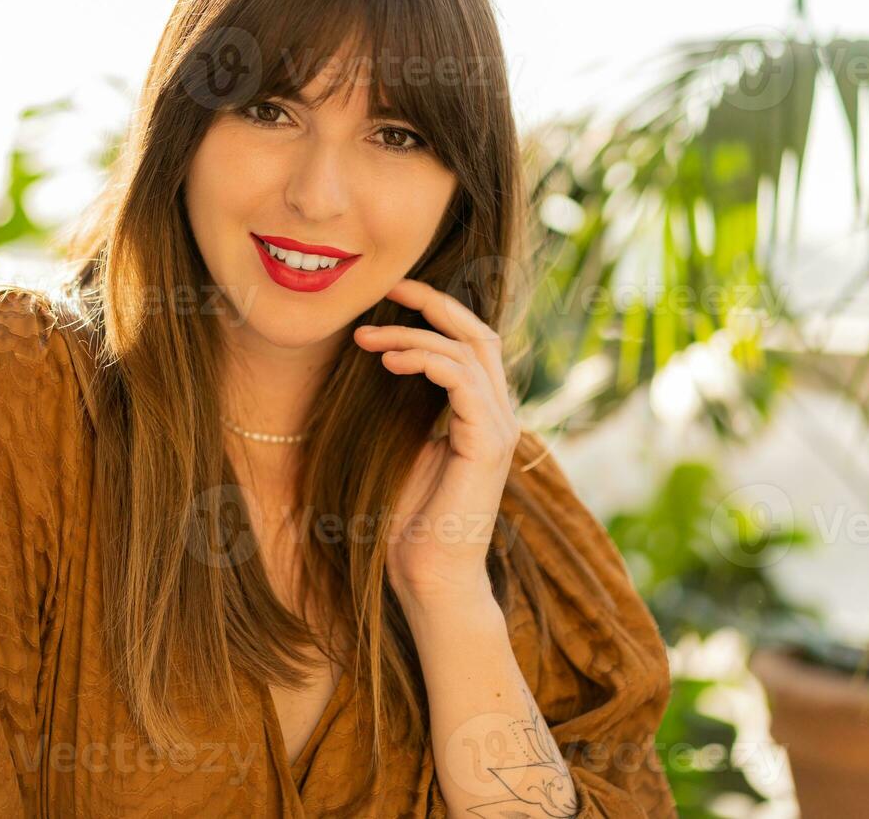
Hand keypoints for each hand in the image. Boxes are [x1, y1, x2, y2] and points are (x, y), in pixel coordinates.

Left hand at [353, 278, 520, 604]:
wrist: (427, 578)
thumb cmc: (406, 522)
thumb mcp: (400, 447)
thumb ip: (402, 407)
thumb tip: (372, 364)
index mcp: (480, 414)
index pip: (470, 342)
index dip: (434, 311)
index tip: (387, 295)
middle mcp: (498, 415)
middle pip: (479, 333)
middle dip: (434, 303)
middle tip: (387, 288)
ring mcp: (499, 429)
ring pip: (468, 351)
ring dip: (415, 335)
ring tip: (369, 336)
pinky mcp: (488, 445)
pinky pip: (465, 382)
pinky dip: (428, 361)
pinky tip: (390, 361)